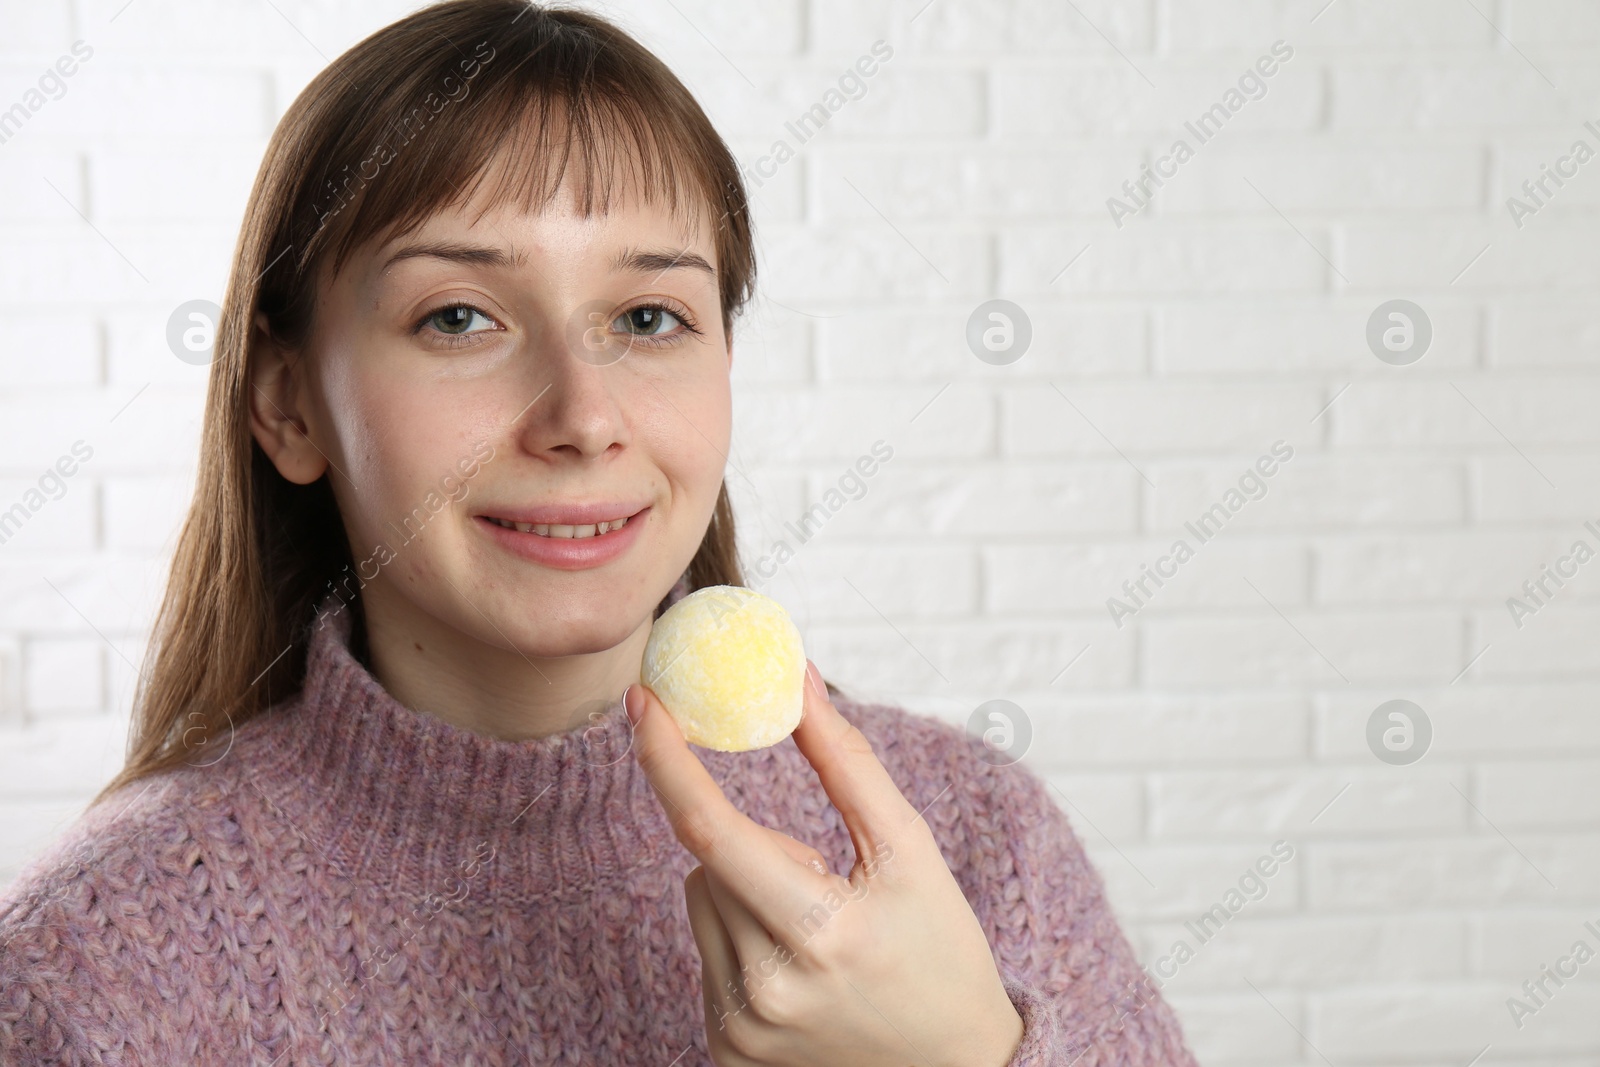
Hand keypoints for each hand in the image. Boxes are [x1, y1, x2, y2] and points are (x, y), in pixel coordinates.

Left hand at [625, 660, 1024, 1066]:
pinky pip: (704, 953)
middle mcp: (766, 991)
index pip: (710, 830)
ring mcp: (740, 1031)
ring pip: (699, 902)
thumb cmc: (940, 949)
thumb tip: (797, 677)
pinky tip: (801, 969)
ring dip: (743, 889)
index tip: (642, 701)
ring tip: (818, 930)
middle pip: (704, 862)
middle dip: (754, 844)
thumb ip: (846, 761)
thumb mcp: (909, 849)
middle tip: (822, 875)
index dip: (667, 759)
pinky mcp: (725, 1054)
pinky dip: (741, 937)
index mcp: (818, 933)